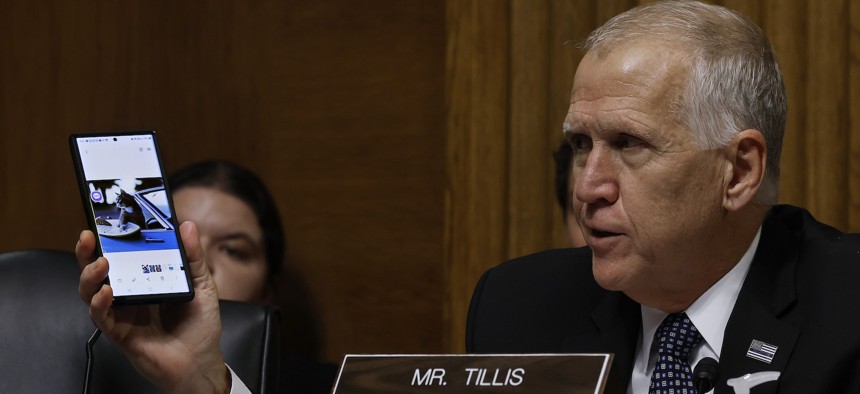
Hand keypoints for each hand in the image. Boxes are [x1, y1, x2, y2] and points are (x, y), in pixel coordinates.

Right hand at [76, 222, 228, 393]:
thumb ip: (193, 257)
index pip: (121, 254)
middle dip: (87, 251)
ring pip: (90, 291)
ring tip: (101, 262)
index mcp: (146, 279)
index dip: (109, 238)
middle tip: (88, 236)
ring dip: (90, 275)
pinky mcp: (119, 332)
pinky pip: (101, 316)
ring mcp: (121, 312)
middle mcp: (129, 294)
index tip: (105, 220)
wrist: (200, 361)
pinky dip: (100, 303)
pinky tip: (107, 293)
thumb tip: (187, 226)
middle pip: (98, 269)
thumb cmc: (200, 325)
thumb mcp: (202, 285)